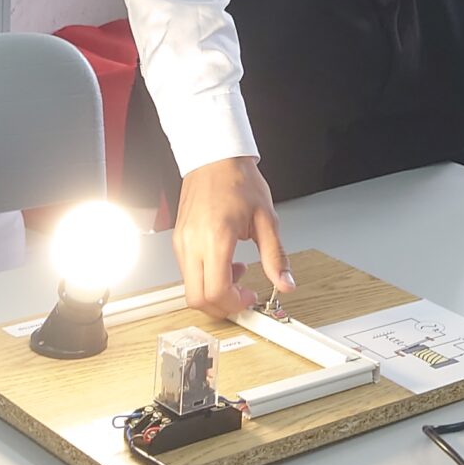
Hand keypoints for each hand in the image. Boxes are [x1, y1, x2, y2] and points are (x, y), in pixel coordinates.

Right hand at [171, 157, 292, 319]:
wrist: (215, 158)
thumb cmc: (238, 180)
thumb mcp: (266, 219)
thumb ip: (275, 257)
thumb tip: (285, 283)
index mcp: (215, 238)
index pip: (216, 291)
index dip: (235, 303)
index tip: (250, 297)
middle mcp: (192, 243)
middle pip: (197, 298)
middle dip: (222, 306)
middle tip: (242, 296)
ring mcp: (181, 242)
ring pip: (190, 288)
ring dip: (214, 291)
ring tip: (237, 272)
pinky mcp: (178, 240)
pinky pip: (187, 272)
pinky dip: (205, 278)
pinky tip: (224, 262)